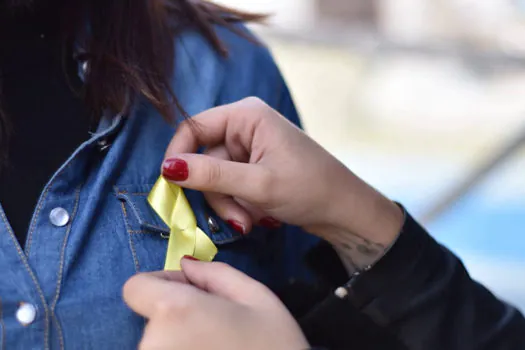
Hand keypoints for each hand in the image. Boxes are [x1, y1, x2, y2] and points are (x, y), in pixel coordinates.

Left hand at [123, 259, 308, 349]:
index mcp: (176, 310)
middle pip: (153, 318)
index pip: (136, 287)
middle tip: (217, 323)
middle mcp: (154, 342)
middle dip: (178, 314)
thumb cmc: (274, 346)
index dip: (162, 281)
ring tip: (218, 345)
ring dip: (181, 339)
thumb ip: (215, 274)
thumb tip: (187, 266)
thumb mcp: (256, 298)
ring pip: (161, 342)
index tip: (190, 290)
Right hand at [163, 97, 402, 270]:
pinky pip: (231, 185)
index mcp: (247, 116)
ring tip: (250, 221)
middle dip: (217, 194)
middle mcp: (245, 126)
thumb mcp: (257, 185)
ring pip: (216, 178)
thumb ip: (211, 176)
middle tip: (236, 219)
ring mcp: (250, 147)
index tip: (172, 187)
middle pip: (204, 159)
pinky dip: (239, 204)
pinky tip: (257, 217)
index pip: (193, 127)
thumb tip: (167, 167)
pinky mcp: (255, 166)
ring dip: (229, 204)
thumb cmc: (308, 189)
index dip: (178, 155)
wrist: (344, 210)